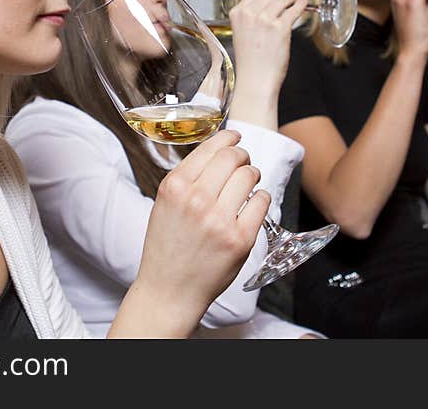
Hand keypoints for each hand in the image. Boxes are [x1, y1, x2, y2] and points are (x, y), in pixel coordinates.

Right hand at [132, 130, 269, 333]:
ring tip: (248, 184)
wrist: (169, 291)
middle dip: (243, 155)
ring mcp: (219, 220)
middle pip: (233, 157)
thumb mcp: (164, 204)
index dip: (229, 138)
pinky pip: (262, 201)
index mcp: (175, 187)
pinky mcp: (240, 239)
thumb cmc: (167, 247)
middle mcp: (196, 199)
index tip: (235, 137)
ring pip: (250, 175)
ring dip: (253, 175)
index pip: (211, 148)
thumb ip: (187, 178)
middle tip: (244, 162)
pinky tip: (252, 205)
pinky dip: (261, 199)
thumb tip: (219, 151)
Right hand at [228, 0, 307, 126]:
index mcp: (237, 14)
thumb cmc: (250, 63)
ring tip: (295, 2)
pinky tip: (303, 3)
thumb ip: (250, 18)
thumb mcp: (242, 34)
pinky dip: (301, 4)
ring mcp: (265, 20)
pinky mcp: (280, 27)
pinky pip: (294, 9)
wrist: (255, 80)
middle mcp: (249, 14)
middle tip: (286, 1)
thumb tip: (266, 6)